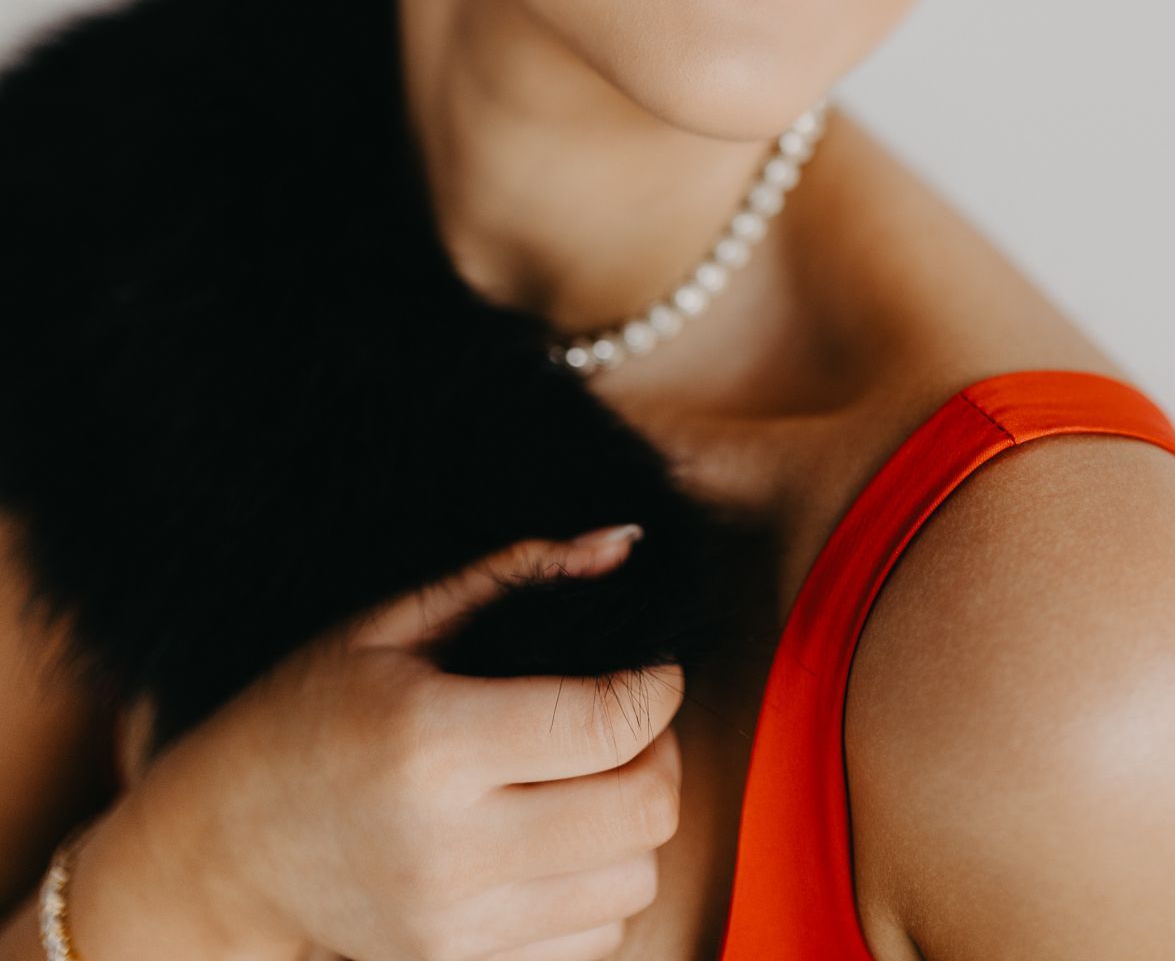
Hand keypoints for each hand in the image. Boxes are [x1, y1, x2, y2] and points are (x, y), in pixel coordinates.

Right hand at [168, 527, 684, 960]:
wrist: (226, 847)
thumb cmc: (310, 712)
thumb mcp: (395, 621)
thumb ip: (517, 573)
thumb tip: (624, 542)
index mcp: (433, 743)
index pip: (604, 723)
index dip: (656, 684)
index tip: (654, 665)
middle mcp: (452, 846)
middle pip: (641, 811)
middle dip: (660, 751)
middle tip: (629, 717)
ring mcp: (458, 923)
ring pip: (634, 883)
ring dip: (636, 824)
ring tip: (594, 777)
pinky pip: (597, 939)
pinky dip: (602, 886)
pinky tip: (562, 838)